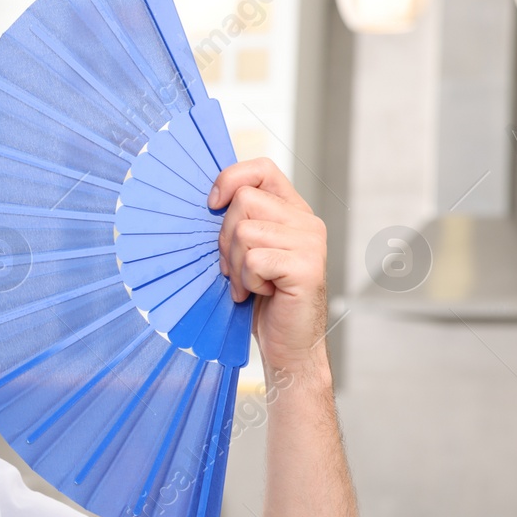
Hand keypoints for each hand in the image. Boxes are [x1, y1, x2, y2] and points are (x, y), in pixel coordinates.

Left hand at [209, 158, 329, 376]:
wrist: (288, 346)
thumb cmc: (262, 303)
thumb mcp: (245, 254)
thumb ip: (238, 224)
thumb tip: (205, 202)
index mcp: (292, 212)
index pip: (260, 169)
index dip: (229, 180)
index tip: (211, 206)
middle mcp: (306, 221)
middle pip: (243, 201)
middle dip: (224, 239)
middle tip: (235, 269)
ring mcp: (310, 242)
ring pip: (244, 232)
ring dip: (236, 265)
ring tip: (250, 284)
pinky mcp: (306, 267)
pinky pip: (254, 260)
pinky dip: (247, 282)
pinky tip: (261, 294)